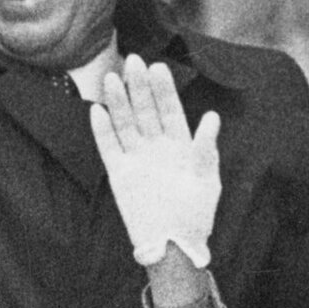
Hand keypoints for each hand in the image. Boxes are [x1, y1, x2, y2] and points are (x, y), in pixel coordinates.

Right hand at [90, 54, 219, 268]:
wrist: (174, 247)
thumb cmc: (196, 214)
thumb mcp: (207, 181)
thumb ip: (205, 149)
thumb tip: (212, 116)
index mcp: (180, 145)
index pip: (170, 110)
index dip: (164, 90)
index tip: (157, 68)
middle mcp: (156, 146)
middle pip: (145, 110)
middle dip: (139, 86)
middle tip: (132, 61)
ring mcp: (137, 158)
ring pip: (125, 123)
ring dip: (118, 102)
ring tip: (111, 79)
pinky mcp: (120, 174)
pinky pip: (108, 147)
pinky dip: (102, 130)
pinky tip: (96, 111)